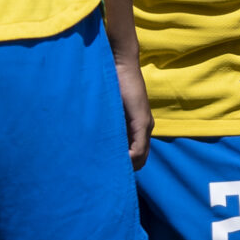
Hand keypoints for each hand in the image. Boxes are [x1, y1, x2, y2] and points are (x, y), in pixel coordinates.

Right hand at [116, 50, 152, 170]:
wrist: (121, 64)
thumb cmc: (111, 82)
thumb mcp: (108, 107)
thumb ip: (107, 124)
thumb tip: (95, 145)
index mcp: (136, 125)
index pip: (135, 155)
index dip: (124, 165)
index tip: (108, 170)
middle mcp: (144, 127)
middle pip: (139, 160)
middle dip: (125, 169)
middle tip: (107, 175)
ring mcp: (144, 124)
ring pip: (140, 156)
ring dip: (127, 164)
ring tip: (109, 170)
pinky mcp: (142, 121)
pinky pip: (138, 148)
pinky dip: (129, 157)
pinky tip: (116, 160)